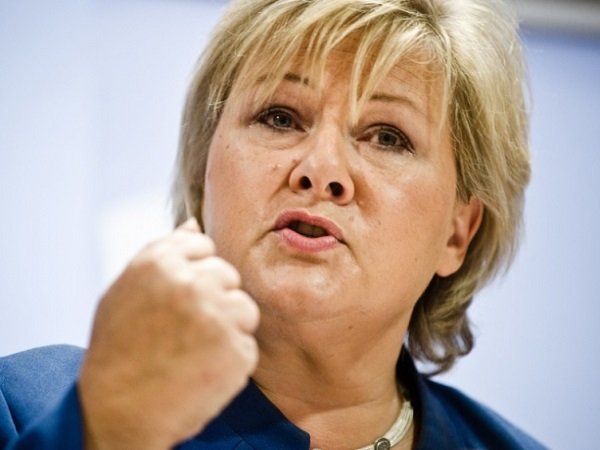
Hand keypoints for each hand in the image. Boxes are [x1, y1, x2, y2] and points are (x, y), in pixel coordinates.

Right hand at [78, 218, 259, 449]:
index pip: (203, 246)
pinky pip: (247, 344)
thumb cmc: (118, 349)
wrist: (118, 412)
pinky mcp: (238, 351)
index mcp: (160, 262)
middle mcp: (192, 283)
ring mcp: (218, 316)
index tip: (181, 298)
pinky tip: (203, 371)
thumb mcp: (125, 289)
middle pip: (227, 275)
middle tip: (185, 330)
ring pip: (244, 307)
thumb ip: (162, 252)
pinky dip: (231, 359)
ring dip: (227, 327)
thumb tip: (194, 223)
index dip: (194, 273)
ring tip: (195, 351)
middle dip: (213, 298)